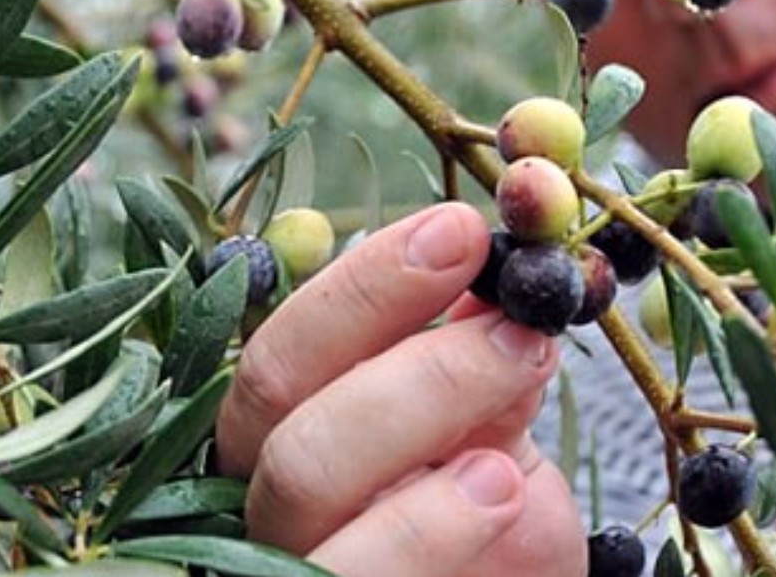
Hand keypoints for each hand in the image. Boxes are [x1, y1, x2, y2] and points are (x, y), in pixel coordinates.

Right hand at [215, 202, 586, 575]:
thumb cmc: (487, 548)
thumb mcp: (493, 453)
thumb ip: (485, 378)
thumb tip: (508, 279)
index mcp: (279, 435)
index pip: (281, 345)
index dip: (365, 284)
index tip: (460, 233)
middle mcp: (253, 504)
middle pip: (279, 405)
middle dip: (407, 351)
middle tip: (521, 329)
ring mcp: (281, 565)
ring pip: (299, 483)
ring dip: (417, 417)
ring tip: (520, 410)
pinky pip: (348, 569)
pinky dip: (430, 525)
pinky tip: (503, 495)